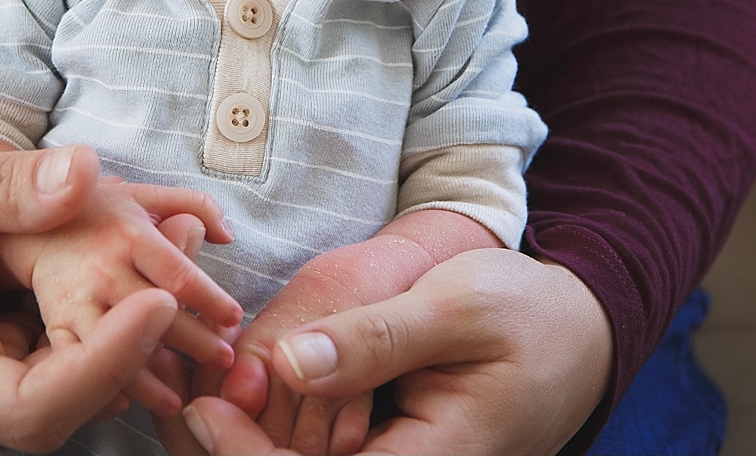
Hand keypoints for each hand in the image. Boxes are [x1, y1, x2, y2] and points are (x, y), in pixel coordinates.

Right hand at [0, 67, 195, 452]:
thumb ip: (2, 184)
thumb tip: (85, 173)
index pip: (33, 409)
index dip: (106, 363)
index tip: (160, 303)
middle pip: (67, 404)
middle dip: (138, 341)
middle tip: (194, 259)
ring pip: (77, 383)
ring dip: (134, 324)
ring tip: (188, 241)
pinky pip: (65, 356)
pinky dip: (108, 312)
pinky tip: (152, 254)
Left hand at [174, 248, 611, 453]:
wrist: (580, 337)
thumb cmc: (528, 314)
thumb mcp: (458, 304)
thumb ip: (377, 335)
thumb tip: (289, 361)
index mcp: (433, 460)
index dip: (247, 456)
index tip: (201, 404)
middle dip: (232, 451)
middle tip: (175, 399)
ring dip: (247, 443)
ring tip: (193, 393)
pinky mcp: (386, 460)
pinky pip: (322, 457)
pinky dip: (273, 433)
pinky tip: (238, 395)